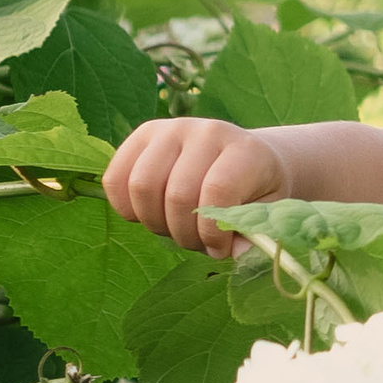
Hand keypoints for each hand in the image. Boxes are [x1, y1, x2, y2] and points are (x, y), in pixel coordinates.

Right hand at [102, 117, 287, 253]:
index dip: (212, 232)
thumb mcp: (266, 214)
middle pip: (176, 195)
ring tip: (174, 228)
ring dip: (154, 223)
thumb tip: (237, 254)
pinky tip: (149, 214)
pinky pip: (115, 178)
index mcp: (243, 151)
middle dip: (183, 234)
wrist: (241, 156)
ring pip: (141, 186)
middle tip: (196, 241)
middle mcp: (206, 132)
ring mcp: (171, 129)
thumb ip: (252, 233)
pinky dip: (126, 207)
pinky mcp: (143, 135)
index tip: (220, 249)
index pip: (216, 192)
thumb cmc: (255, 191)